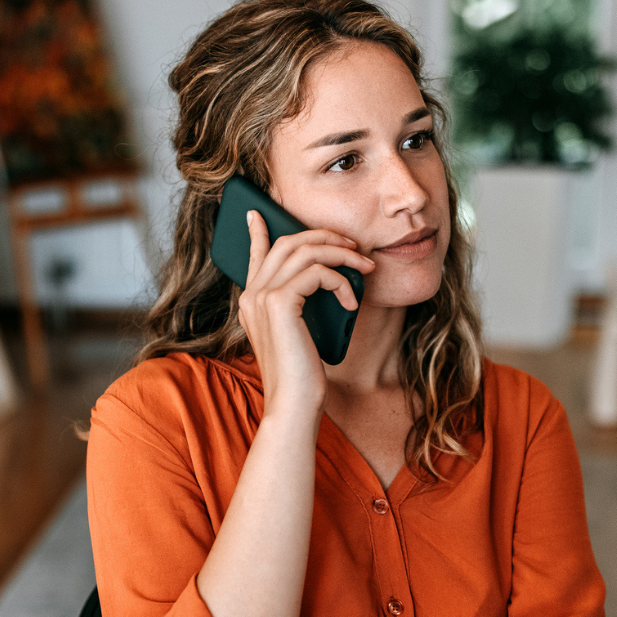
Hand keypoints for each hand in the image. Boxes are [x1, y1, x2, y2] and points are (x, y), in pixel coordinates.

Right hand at [239, 211, 373, 413]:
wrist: (293, 403)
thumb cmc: (301, 376)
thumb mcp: (299, 334)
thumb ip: (299, 305)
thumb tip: (323, 278)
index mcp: (252, 302)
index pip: (255, 255)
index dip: (258, 231)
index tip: (259, 212)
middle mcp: (251, 295)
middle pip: (287, 242)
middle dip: (325, 236)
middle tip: (353, 245)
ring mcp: (262, 297)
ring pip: (305, 250)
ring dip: (341, 253)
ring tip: (364, 266)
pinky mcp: (279, 304)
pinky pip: (317, 272)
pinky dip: (341, 281)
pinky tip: (352, 301)